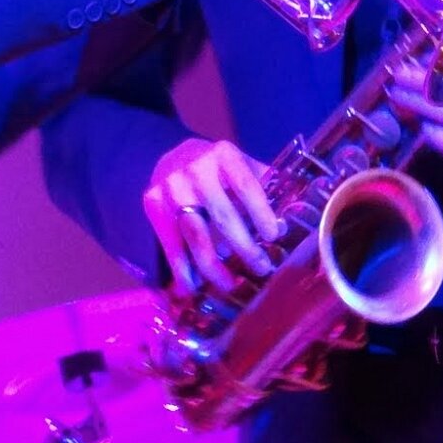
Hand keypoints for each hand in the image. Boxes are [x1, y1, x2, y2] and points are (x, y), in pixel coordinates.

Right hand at [143, 138, 284, 293]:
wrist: (170, 155)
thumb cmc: (216, 168)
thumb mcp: (239, 165)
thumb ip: (262, 186)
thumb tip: (288, 221)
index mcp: (224, 155)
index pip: (246, 185)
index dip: (260, 212)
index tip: (274, 236)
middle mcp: (195, 169)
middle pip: (222, 216)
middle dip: (244, 247)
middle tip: (262, 268)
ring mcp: (171, 187)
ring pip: (195, 235)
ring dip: (214, 266)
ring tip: (230, 284)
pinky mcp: (153, 204)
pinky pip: (171, 243)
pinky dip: (182, 268)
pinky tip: (193, 286)